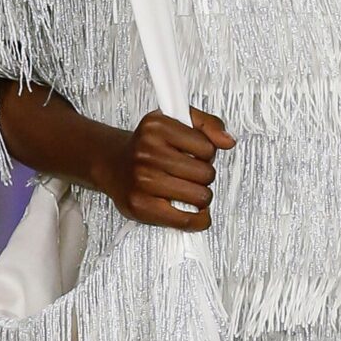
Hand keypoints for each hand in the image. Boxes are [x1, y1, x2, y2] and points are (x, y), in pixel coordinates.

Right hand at [100, 107, 234, 229]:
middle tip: (190, 175)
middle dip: (204, 176)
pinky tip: (197, 214)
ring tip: (188, 190)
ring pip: (200, 196)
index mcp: (157, 126)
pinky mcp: (141, 206)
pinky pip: (185, 219)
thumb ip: (207, 124)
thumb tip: (228, 142)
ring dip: (200, 196)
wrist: (112, 164)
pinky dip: (198, 220)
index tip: (194, 155)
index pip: (207, 148)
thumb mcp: (175, 120)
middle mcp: (147, 152)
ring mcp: (143, 180)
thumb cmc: (147, 145)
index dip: (206, 154)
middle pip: (206, 173)